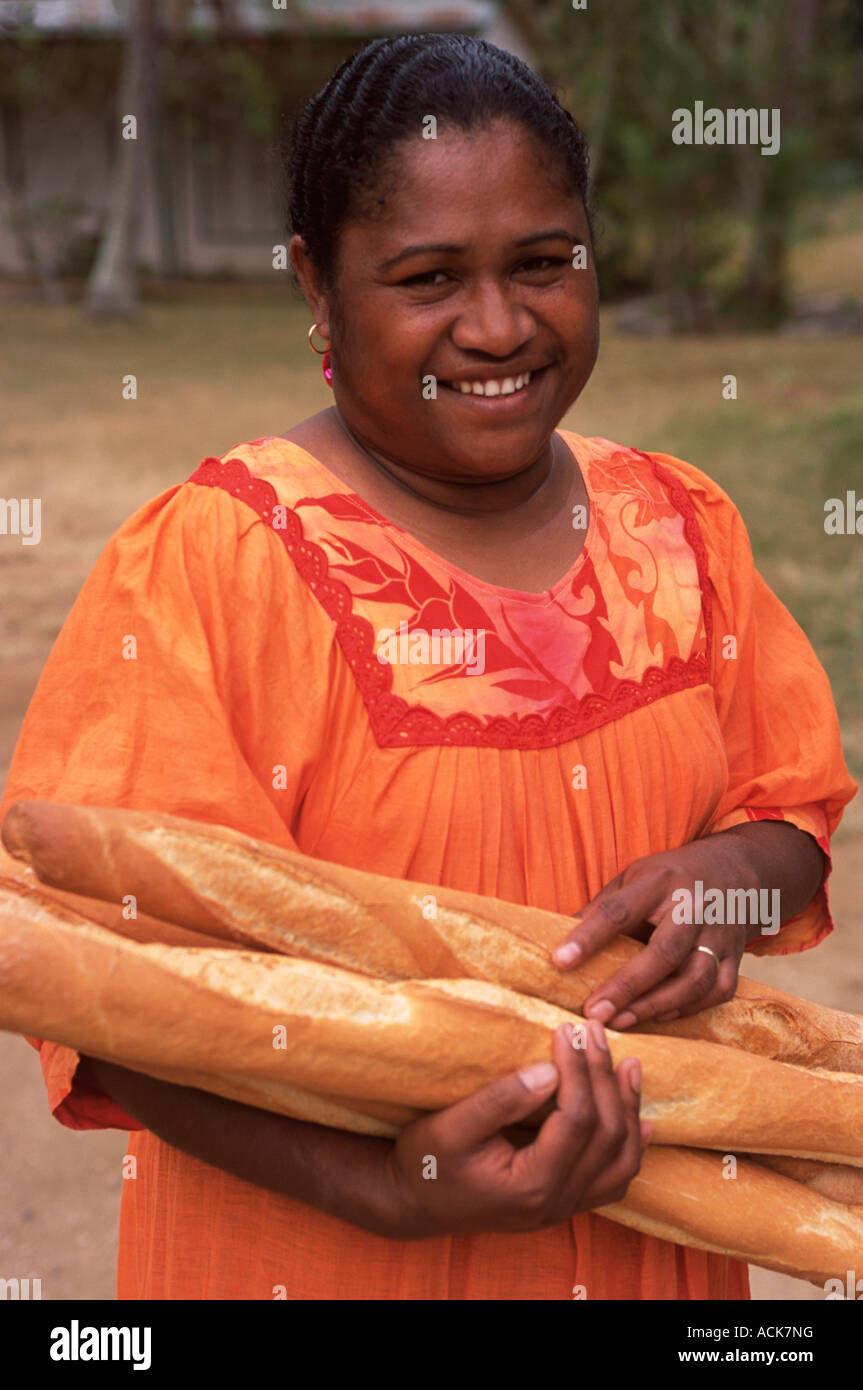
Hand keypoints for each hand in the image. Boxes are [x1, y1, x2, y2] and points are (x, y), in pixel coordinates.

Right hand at [379, 1021, 650, 1238]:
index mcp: (532, 1185)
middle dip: (604, 1077)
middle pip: (606, 1135)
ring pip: (621, 1161)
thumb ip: (500, 1100)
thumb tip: (550, 1070)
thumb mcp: (450, 1127)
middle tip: (595, 1032)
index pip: (576, 1120)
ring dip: (628, 1110)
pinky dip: (631, 1148)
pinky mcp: (565, 1203)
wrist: (414, 1203)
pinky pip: (613, 1180)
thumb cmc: (425, 1162)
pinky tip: (641, 1122)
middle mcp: (558, 1203)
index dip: (578, 1070)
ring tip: (629, 1065)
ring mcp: (565, 1207)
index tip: (568, 1029)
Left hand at [552, 836, 757, 1029]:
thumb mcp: (633, 878)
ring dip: (656, 1005)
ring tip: (620, 1021)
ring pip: (695, 978)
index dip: (588, 937)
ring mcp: (719, 933)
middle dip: (627, 986)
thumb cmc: (671, 877)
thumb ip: (601, 908)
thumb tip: (557, 940)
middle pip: (664, 952)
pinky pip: (717, 991)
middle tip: (594, 1011)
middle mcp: (693, 907)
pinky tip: (659, 1016)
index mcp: (659, 882)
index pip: (619, 911)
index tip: (559, 962)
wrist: (736, 870)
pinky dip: (688, 1008)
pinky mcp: (737, 956)